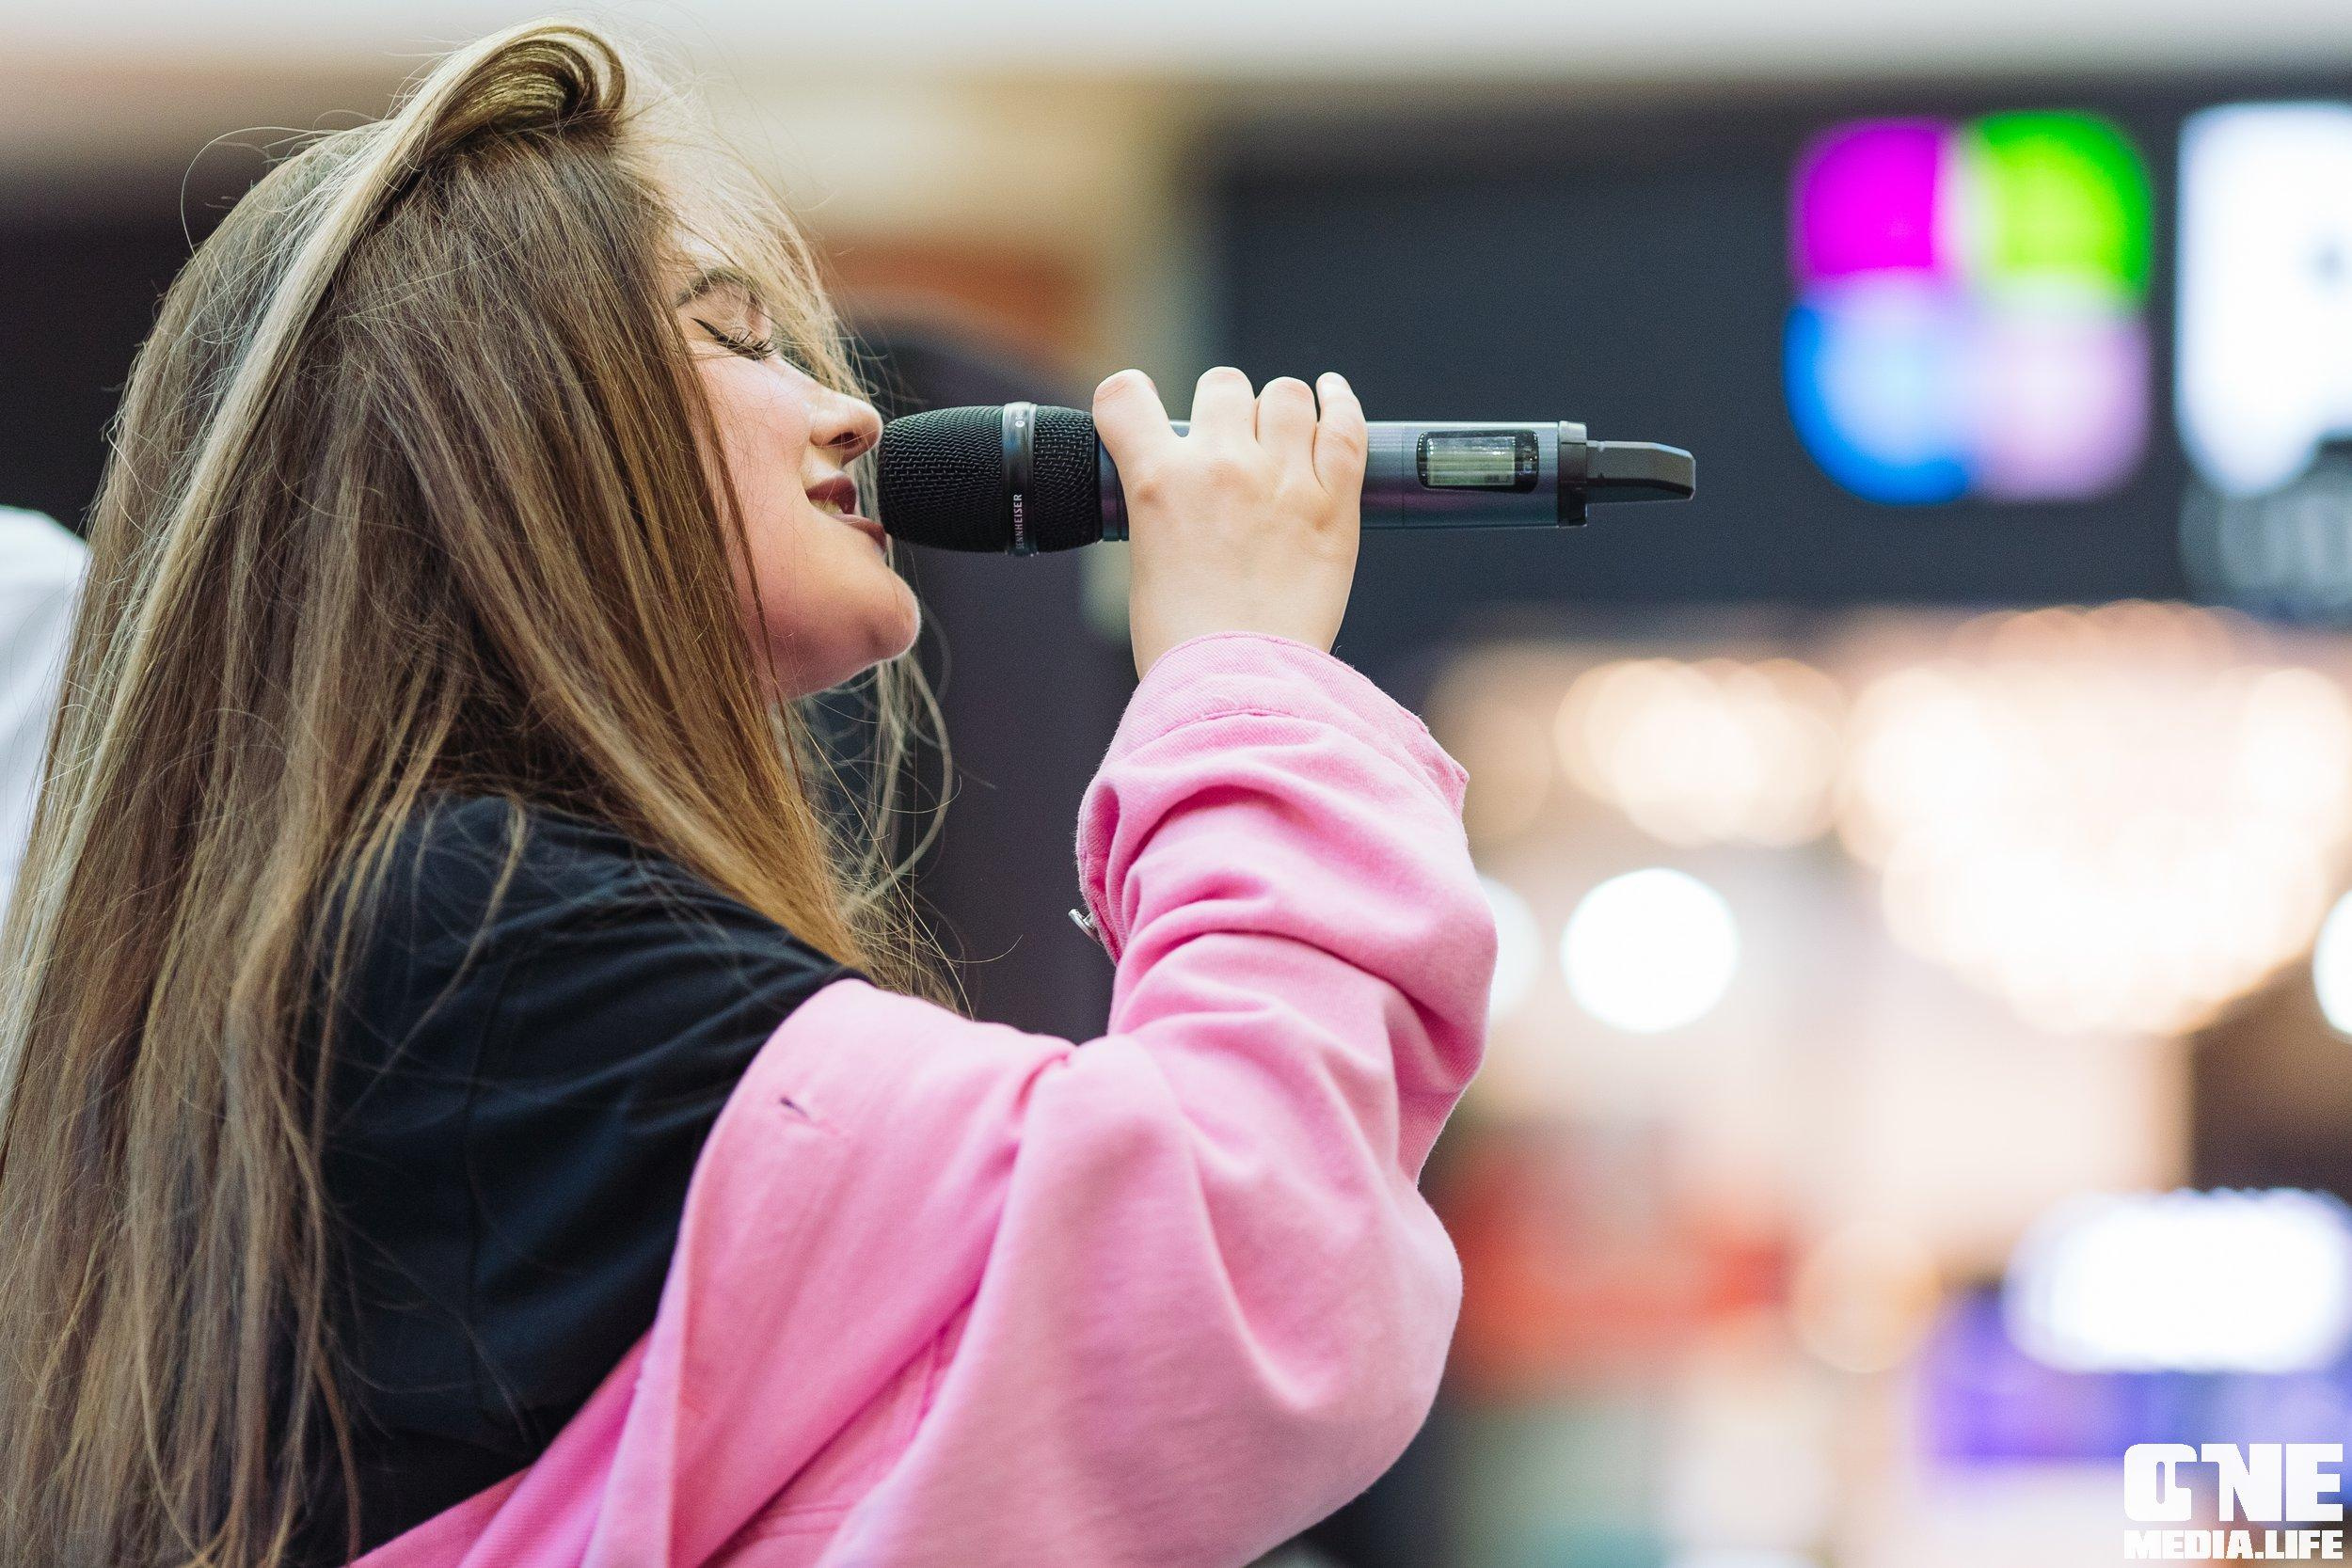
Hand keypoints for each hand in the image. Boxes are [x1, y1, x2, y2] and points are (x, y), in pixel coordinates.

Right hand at [1093, 366, 1365, 678]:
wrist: (1241, 683)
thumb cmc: (1186, 640)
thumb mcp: (1143, 559)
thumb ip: (1160, 505)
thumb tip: (1177, 482)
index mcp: (1158, 480)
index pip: (1125, 396)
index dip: (1130, 399)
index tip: (1142, 414)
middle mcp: (1220, 465)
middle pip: (1223, 385)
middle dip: (1224, 409)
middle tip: (1229, 447)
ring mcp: (1282, 478)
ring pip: (1285, 394)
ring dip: (1280, 409)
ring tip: (1281, 436)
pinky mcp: (1334, 501)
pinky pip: (1345, 425)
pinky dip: (1340, 402)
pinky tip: (1332, 396)